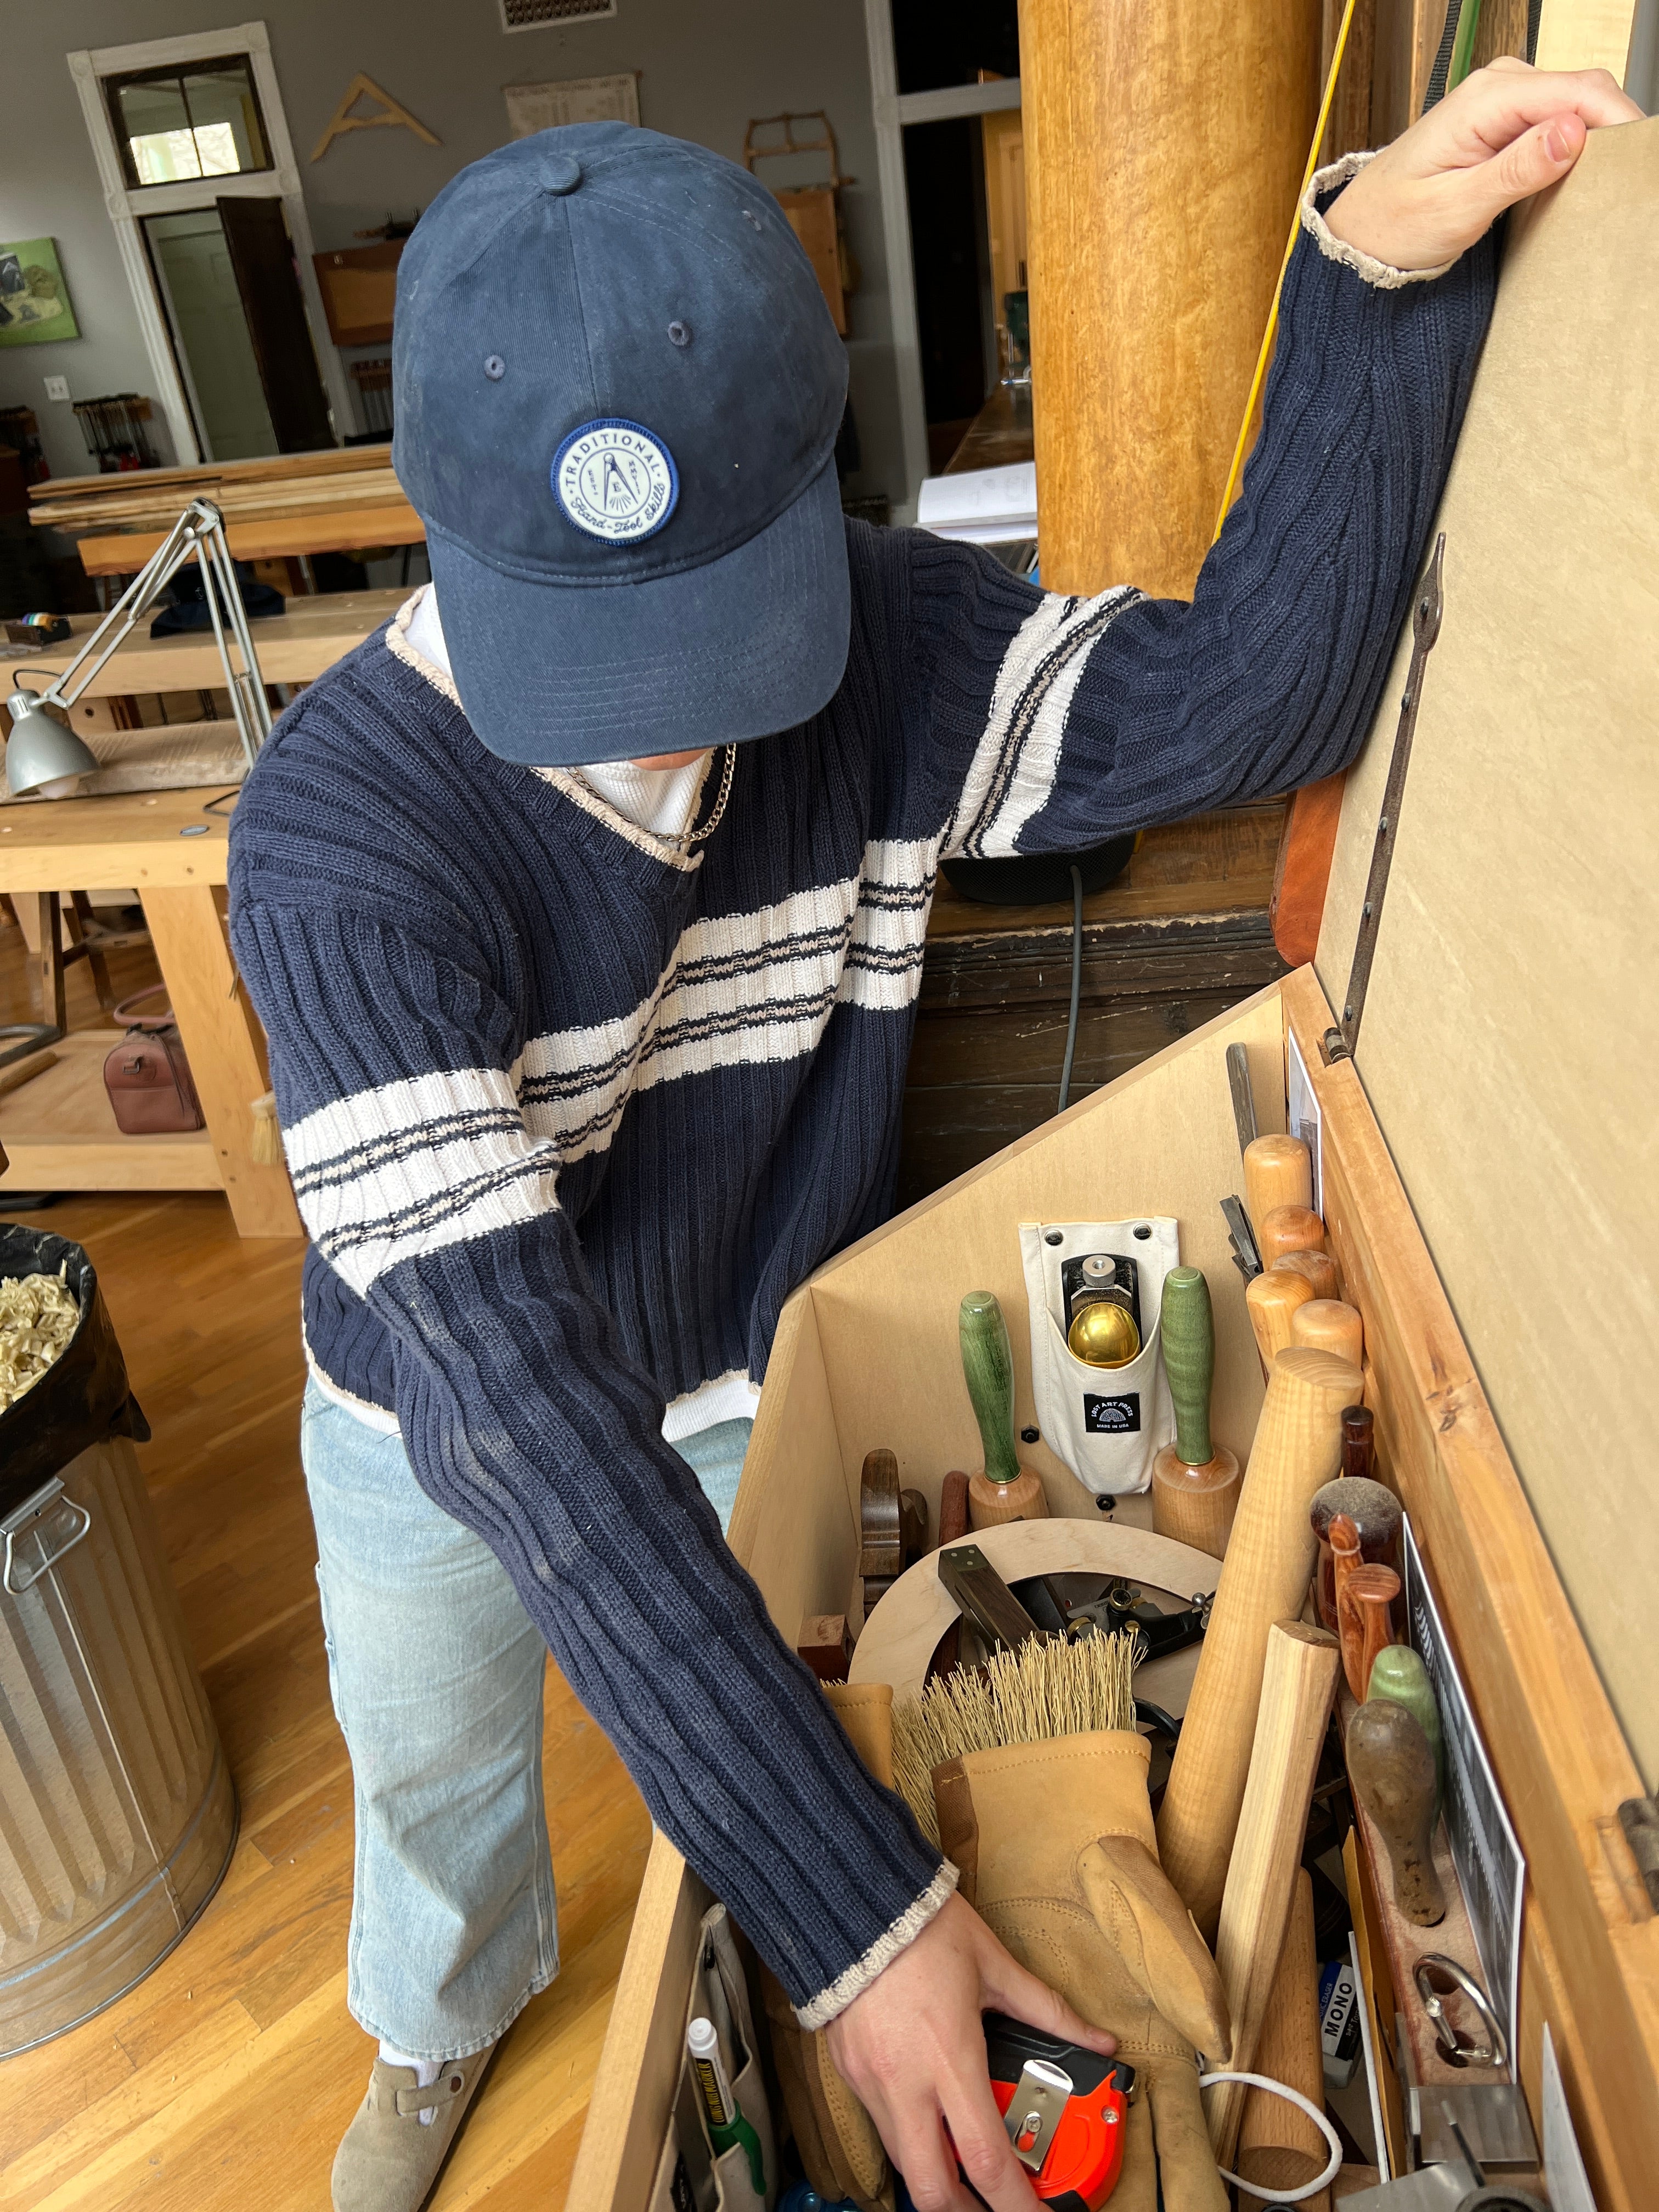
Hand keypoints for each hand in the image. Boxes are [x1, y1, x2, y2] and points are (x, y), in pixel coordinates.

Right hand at [824, 1894, 1115, 2211]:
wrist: (854, 1899)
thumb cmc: (926, 1928)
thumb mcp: (995, 1966)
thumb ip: (1049, 2012)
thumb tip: (1099, 2040)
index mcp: (950, 2058)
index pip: (986, 2161)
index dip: (1016, 2207)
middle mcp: (907, 2083)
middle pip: (932, 2192)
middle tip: (1000, 2208)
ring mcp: (872, 2083)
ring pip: (905, 2165)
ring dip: (939, 2180)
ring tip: (972, 2172)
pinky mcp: (850, 2074)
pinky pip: (883, 2129)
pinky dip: (912, 2142)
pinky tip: (933, 2125)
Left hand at [1324, 59, 1642, 270]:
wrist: (1363, 233)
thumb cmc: (1396, 224)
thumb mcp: (1455, 208)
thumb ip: (1515, 171)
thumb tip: (1571, 133)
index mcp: (1487, 98)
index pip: (1578, 91)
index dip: (1618, 121)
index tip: (1636, 164)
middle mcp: (1499, 85)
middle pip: (1585, 92)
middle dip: (1611, 133)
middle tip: (1623, 186)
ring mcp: (1505, 100)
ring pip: (1577, 106)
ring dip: (1595, 142)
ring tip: (1602, 188)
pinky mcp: (1507, 120)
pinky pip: (1559, 122)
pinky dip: (1576, 147)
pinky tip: (1576, 180)